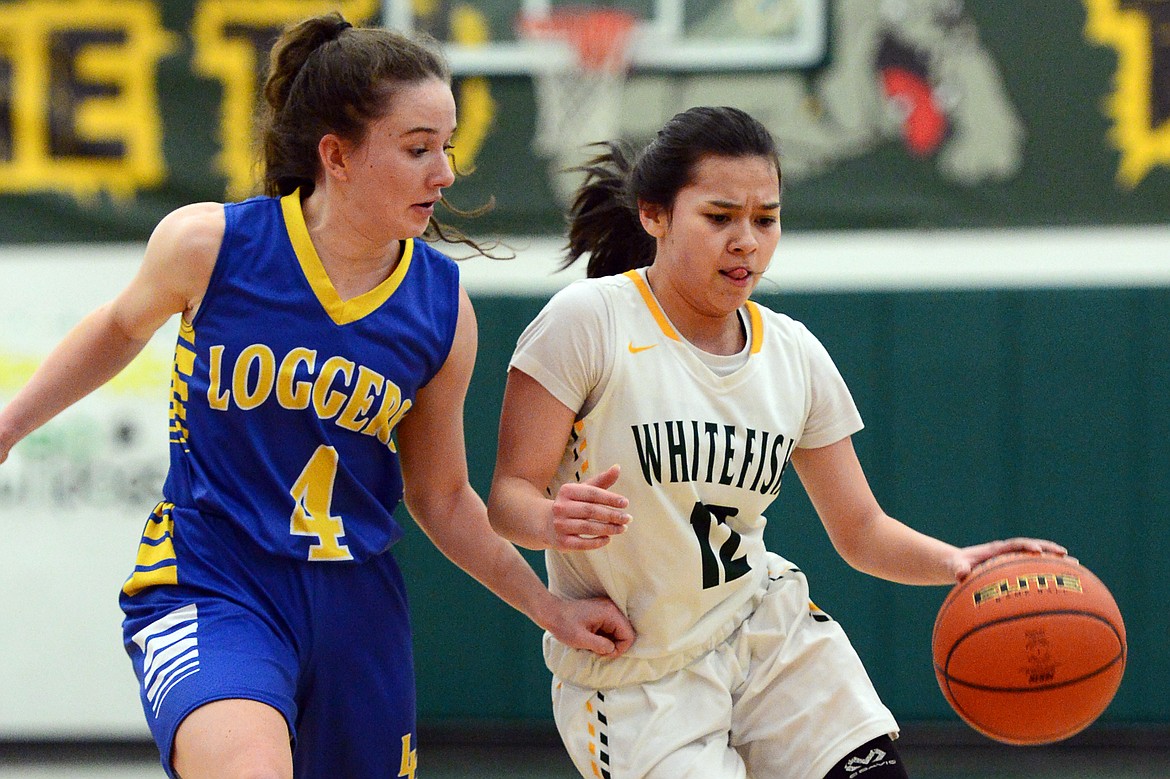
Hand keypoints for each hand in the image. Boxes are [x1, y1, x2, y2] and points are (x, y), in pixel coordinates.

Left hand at [545, 596, 634, 658]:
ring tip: (595, 646)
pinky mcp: (602, 613)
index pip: (628, 635)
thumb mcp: (581, 639)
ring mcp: (607, 609)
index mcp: (609, 613)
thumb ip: (600, 645)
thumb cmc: (564, 625)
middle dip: (615, 646)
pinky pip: (611, 628)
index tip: (605, 653)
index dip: (620, 649)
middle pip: (626, 633)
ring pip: (619, 631)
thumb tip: (612, 650)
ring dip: (610, 642)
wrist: (552, 612)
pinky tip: (594, 640)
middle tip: (600, 651)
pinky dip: (606, 637)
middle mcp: (612, 609)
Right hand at [550, 464, 631, 550]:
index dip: (610, 498)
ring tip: (622, 528)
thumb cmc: (572, 504)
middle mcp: (560, 507)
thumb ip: (601, 480)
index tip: (625, 503)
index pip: (592, 493)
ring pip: (588, 528)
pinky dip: (597, 542)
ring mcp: (559, 525)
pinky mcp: (561, 542)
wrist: (547, 522)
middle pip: (591, 511)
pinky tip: (608, 539)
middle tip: (628, 518)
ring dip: (608, 529)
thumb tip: (618, 467)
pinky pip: (582, 544)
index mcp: (567, 490)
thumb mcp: (583, 490)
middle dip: (612, 515)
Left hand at [950, 538, 1072, 581]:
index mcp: (997, 549)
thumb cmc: (958, 565)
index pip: (1015, 544)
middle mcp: (1009, 551)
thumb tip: (961, 575)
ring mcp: (1014, 559)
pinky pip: (1036, 569)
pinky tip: (1066, 582)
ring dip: (1055, 560)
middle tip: (1066, 555)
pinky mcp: (1017, 568)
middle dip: (1049, 550)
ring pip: (1039, 557)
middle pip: (1033, 547)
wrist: (959, 564)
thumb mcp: (955, 566)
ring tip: (1076, 566)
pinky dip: (1050, 572)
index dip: (1026, 546)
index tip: (1036, 551)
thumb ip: (958, 569)